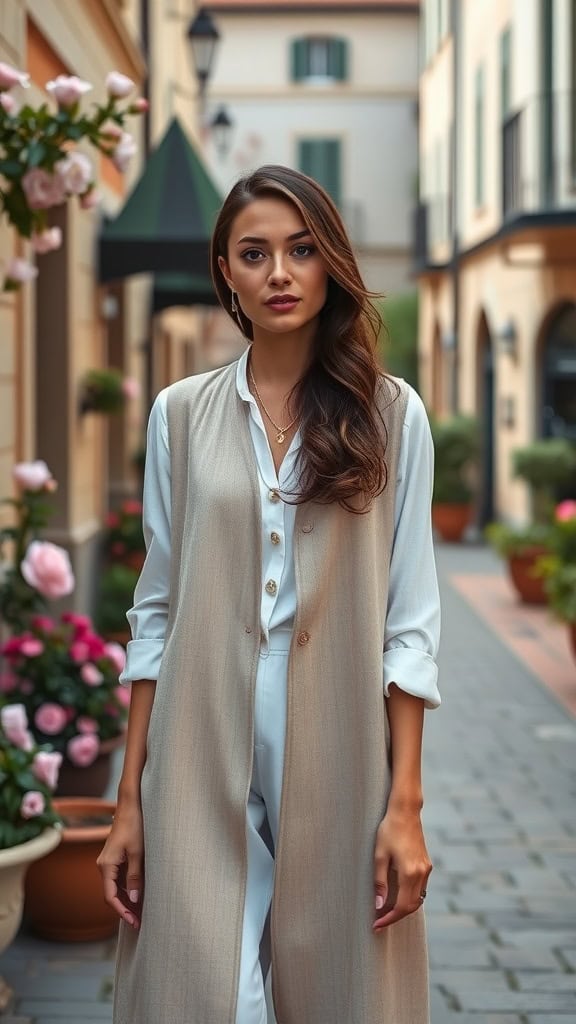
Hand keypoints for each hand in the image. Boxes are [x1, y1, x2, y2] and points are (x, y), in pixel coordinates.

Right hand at [97, 801, 143, 929]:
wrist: (130, 804)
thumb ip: (135, 877)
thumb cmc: (135, 825)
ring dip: (127, 900)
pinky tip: (138, 895)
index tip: (134, 923)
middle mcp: (103, 865)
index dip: (121, 912)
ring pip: (115, 887)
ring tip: (141, 912)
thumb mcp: (138, 852)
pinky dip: (127, 889)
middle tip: (140, 922)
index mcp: (106, 865)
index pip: (110, 896)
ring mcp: (109, 862)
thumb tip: (134, 899)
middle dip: (125, 909)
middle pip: (111, 894)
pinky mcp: (115, 858)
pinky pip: (118, 879)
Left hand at [372, 806, 431, 930]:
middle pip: (411, 907)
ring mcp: (426, 869)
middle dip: (395, 917)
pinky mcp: (426, 864)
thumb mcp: (379, 856)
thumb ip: (380, 883)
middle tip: (378, 921)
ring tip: (385, 911)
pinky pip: (420, 889)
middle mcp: (421, 873)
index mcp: (409, 872)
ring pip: (418, 899)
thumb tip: (378, 906)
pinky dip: (410, 897)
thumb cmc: (389, 830)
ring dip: (403, 908)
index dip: (388, 919)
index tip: (376, 925)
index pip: (401, 907)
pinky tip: (397, 896)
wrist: (405, 811)